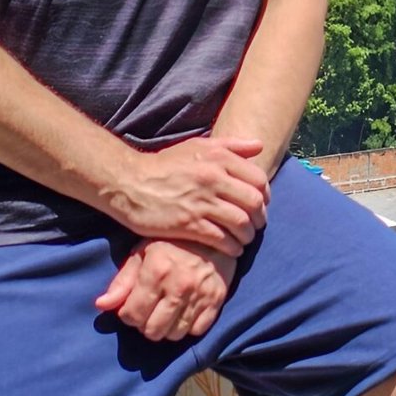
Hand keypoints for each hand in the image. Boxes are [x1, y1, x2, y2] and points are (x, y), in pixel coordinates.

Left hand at [96, 240, 237, 343]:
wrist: (214, 232)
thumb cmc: (172, 242)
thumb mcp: (142, 253)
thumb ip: (122, 281)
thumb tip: (100, 305)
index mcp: (157, 270)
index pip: (131, 315)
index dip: (128, 314)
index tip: (133, 305)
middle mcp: (179, 285)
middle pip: (152, 331)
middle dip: (146, 324)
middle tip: (151, 310)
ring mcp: (200, 294)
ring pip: (174, 335)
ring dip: (167, 327)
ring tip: (167, 310)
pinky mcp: (217, 300)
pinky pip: (197, 331)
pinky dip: (189, 326)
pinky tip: (185, 310)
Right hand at [111, 136, 270, 255]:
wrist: (129, 182)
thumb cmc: (164, 165)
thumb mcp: (197, 145)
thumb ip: (231, 145)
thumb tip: (260, 145)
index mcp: (218, 158)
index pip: (258, 179)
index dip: (265, 196)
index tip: (262, 205)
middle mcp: (213, 178)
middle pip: (253, 203)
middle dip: (260, 218)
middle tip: (256, 226)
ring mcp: (201, 202)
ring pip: (241, 223)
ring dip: (248, 235)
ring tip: (244, 240)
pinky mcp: (188, 224)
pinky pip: (222, 239)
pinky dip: (232, 247)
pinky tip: (231, 250)